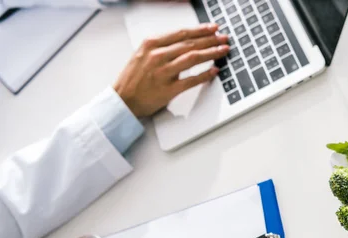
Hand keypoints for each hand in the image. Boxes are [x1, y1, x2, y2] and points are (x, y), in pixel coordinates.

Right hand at [114, 24, 228, 117]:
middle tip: (224, 38)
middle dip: (211, 40)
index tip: (213, 28)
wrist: (122, 100)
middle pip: (190, 44)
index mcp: (151, 44)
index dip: (200, 30)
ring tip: (223, 50)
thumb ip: (162, 47)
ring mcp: (163, 73)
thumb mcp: (143, 54)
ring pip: (193, 58)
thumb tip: (186, 41)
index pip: (181, 33)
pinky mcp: (168, 90)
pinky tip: (215, 71)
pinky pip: (191, 80)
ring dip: (211, 53)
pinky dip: (205, 75)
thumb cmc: (133, 78)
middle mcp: (157, 56)